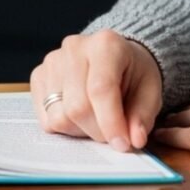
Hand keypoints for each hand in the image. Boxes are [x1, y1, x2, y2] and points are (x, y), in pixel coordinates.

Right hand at [31, 30, 163, 151]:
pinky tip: (80, 117)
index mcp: (106, 45)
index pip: (100, 89)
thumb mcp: (150, 92)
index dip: (111, 122)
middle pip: (77, 106)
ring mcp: (52, 62)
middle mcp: (74, 48)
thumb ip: (142, 116)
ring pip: (59, 116)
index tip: (122, 145)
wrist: (114, 57)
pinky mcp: (38, 76)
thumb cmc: (133, 74)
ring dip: (81, 131)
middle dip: (97, 131)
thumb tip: (134, 140)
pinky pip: (46, 118)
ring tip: (96, 121)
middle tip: (113, 135)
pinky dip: (66, 127)